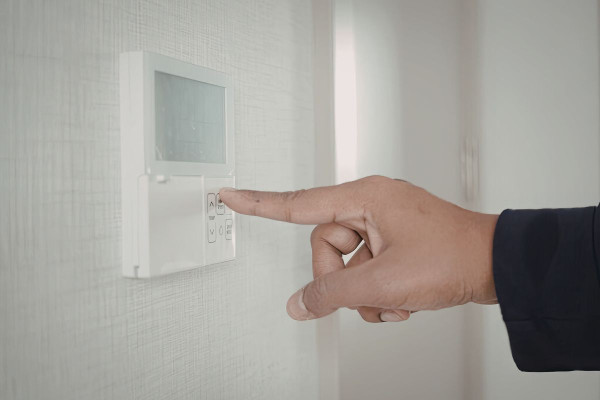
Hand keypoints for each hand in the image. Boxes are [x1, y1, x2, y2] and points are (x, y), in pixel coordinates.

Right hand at [219, 176, 497, 322]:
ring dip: (365, 293)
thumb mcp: (383, 282)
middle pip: (325, 248)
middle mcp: (371, 205)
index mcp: (364, 198)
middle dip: (344, 281)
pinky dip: (378, 292)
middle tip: (368, 294)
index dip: (258, 203)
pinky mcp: (393, 241)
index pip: (298, 203)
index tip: (231, 195)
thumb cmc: (454, 256)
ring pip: (346, 265)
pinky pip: (366, 269)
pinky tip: (402, 300)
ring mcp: (383, 224)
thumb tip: (301, 303)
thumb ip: (333, 294)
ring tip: (395, 300)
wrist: (496, 265)